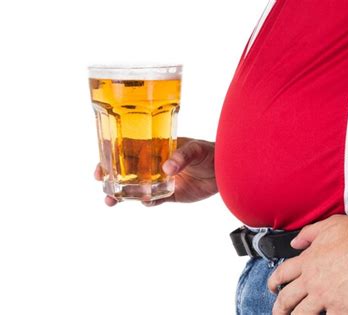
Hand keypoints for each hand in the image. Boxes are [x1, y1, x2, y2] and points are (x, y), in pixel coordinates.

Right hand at [94, 137, 216, 206]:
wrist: (225, 170)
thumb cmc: (210, 152)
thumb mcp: (196, 149)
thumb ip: (182, 156)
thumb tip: (167, 167)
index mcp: (156, 147)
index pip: (129, 150)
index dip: (112, 156)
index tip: (102, 164)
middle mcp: (155, 164)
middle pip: (128, 171)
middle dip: (112, 177)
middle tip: (102, 184)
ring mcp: (162, 180)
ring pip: (137, 188)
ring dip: (124, 195)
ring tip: (111, 201)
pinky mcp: (171, 194)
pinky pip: (155, 200)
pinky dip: (148, 202)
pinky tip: (145, 203)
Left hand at [267, 214, 347, 314]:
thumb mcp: (326, 226)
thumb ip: (307, 234)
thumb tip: (295, 242)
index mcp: (307, 261)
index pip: (282, 273)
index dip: (273, 282)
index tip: (272, 287)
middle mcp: (311, 280)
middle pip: (286, 298)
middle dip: (279, 308)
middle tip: (278, 313)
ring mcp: (325, 295)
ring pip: (301, 314)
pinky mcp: (342, 307)